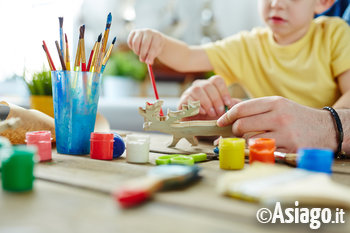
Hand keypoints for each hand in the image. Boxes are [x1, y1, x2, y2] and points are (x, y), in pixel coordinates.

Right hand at [127, 29, 164, 63]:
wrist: (153, 38)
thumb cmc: (156, 47)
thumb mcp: (156, 52)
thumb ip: (152, 57)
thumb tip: (148, 63)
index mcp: (157, 36)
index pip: (153, 47)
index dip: (150, 56)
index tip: (148, 62)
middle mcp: (149, 31)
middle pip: (144, 44)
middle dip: (143, 54)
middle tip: (142, 60)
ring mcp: (141, 31)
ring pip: (135, 42)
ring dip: (136, 51)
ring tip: (139, 54)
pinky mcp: (134, 32)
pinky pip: (130, 41)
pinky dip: (131, 47)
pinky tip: (136, 49)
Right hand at [178, 75, 240, 119]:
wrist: (199, 128)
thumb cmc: (213, 117)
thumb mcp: (225, 111)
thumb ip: (232, 106)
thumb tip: (238, 104)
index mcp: (210, 85)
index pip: (217, 80)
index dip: (223, 91)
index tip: (228, 104)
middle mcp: (199, 86)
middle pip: (207, 85)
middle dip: (215, 99)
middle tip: (219, 112)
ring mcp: (189, 92)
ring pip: (197, 90)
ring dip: (206, 102)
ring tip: (211, 113)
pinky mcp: (182, 101)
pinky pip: (187, 99)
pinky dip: (196, 106)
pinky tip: (202, 112)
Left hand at [217, 96, 337, 152]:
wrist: (326, 128)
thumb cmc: (296, 116)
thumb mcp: (279, 105)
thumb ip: (255, 106)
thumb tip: (230, 106)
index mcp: (275, 102)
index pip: (242, 108)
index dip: (227, 116)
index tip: (221, 121)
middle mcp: (279, 116)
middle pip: (242, 125)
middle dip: (235, 130)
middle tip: (237, 132)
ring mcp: (284, 133)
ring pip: (250, 139)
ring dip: (245, 142)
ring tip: (249, 140)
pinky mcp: (289, 148)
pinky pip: (263, 151)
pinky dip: (257, 151)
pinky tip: (260, 148)